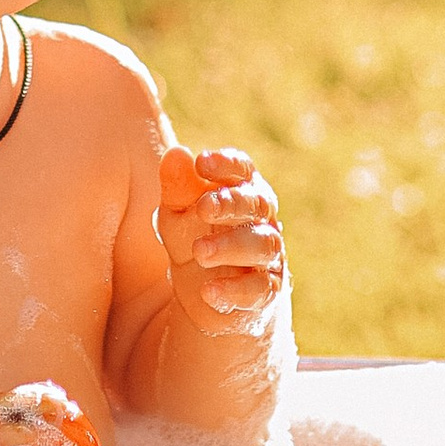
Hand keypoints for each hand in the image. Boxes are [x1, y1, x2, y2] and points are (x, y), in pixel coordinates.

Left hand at [158, 145, 286, 335]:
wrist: (202, 292)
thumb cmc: (194, 237)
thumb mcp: (178, 214)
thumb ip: (177, 187)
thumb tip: (176, 153)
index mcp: (243, 191)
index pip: (244, 171)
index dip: (227, 165)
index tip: (202, 163)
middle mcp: (262, 220)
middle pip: (257, 204)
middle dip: (231, 203)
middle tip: (203, 208)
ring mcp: (268, 256)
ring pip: (262, 245)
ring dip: (230, 246)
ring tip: (199, 252)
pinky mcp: (266, 291)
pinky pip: (258, 289)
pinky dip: (234, 290)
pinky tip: (209, 291)